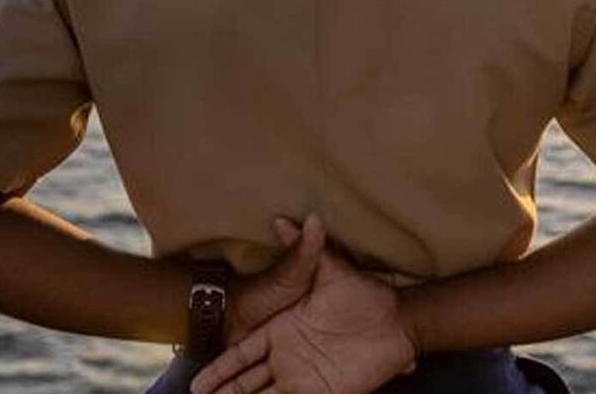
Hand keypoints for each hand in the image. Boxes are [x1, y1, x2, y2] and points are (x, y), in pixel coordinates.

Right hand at [191, 219, 415, 393]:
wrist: (397, 321)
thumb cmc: (361, 296)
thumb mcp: (330, 271)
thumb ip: (306, 247)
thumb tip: (284, 218)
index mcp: (281, 331)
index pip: (241, 355)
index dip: (220, 369)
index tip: (198, 382)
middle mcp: (286, 357)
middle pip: (245, 382)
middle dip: (224, 393)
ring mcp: (302, 377)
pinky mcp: (322, 392)